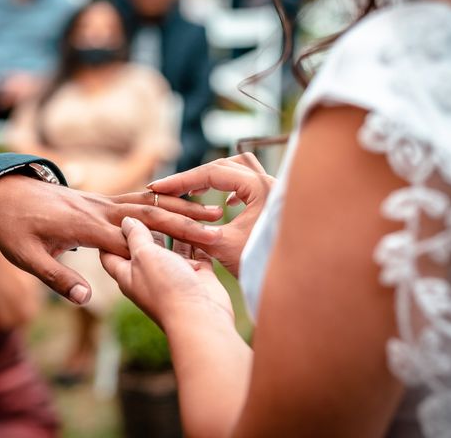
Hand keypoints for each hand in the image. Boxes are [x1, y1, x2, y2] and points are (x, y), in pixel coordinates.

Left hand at [0, 174, 222, 304]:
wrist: (2, 191)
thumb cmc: (13, 227)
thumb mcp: (27, 257)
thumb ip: (58, 278)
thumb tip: (86, 300)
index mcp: (86, 227)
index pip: (133, 240)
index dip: (166, 246)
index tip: (198, 251)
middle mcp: (100, 210)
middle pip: (151, 213)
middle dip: (186, 218)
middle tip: (217, 222)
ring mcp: (102, 201)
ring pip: (149, 201)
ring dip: (181, 205)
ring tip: (211, 208)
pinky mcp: (101, 198)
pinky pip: (137, 196)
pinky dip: (162, 198)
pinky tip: (181, 201)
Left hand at [100, 217, 233, 329]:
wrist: (200, 318)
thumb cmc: (165, 288)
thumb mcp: (144, 256)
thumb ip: (136, 237)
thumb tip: (127, 221)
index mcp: (126, 271)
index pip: (110, 249)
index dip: (109, 231)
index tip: (113, 213)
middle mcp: (149, 272)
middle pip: (145, 243)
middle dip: (148, 224)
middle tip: (150, 202)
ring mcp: (174, 274)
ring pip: (173, 244)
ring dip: (177, 228)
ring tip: (180, 206)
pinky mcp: (197, 274)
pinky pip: (197, 251)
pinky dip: (198, 238)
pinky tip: (200, 221)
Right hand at [148, 153, 275, 276]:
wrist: (293, 283)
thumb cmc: (260, 265)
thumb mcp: (221, 246)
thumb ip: (193, 229)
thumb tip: (164, 219)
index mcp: (260, 188)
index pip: (212, 173)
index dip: (181, 180)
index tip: (157, 187)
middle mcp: (270, 183)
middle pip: (224, 166)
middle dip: (194, 177)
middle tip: (170, 189)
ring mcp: (275, 191)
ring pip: (239, 169)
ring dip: (215, 177)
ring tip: (195, 191)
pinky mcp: (276, 203)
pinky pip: (250, 182)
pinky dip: (232, 187)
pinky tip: (225, 203)